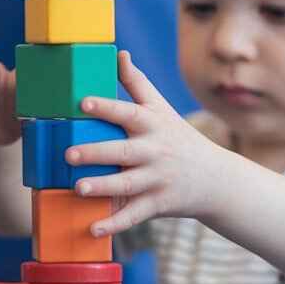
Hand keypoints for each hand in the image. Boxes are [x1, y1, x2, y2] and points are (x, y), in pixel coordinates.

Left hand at [68, 51, 232, 236]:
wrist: (215, 179)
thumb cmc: (180, 139)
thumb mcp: (162, 109)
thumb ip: (137, 83)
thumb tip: (119, 53)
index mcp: (153, 126)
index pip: (128, 113)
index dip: (106, 107)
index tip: (83, 103)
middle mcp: (155, 152)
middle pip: (124, 151)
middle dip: (97, 152)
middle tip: (69, 153)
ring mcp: (158, 180)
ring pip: (128, 184)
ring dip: (103, 187)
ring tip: (77, 188)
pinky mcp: (158, 204)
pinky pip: (134, 215)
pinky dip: (114, 224)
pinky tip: (93, 229)